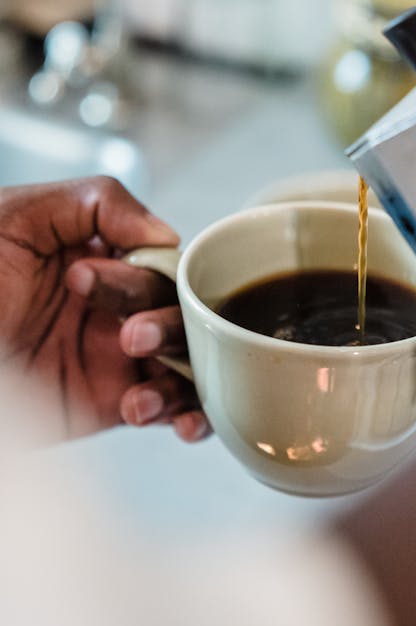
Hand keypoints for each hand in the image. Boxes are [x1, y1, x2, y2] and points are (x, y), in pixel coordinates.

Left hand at [0, 176, 209, 441]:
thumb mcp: (16, 217)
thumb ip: (95, 202)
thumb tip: (166, 232)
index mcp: (99, 257)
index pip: (157, 262)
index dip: (141, 275)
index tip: (85, 281)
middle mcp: (114, 307)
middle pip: (182, 313)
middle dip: (166, 328)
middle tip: (128, 337)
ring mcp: (116, 357)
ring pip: (188, 363)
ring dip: (181, 380)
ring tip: (140, 400)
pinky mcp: (111, 403)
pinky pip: (169, 410)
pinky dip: (188, 416)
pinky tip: (177, 424)